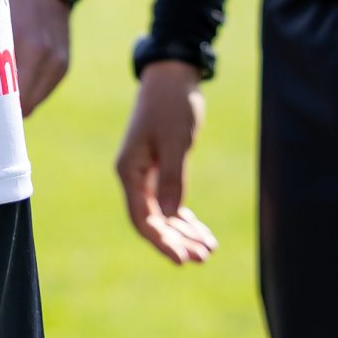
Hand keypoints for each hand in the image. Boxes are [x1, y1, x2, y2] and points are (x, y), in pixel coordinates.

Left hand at [3, 0, 71, 113]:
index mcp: (25, 42)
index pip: (8, 95)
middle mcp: (45, 56)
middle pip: (21, 105)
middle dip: (1, 111)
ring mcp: (57, 62)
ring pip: (32, 102)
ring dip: (15, 103)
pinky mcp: (63, 65)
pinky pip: (42, 92)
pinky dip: (27, 92)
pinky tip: (11, 84)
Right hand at [114, 61, 218, 265]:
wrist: (171, 77)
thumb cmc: (172, 106)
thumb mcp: (175, 142)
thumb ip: (172, 179)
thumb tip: (169, 216)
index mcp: (129, 170)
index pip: (142, 218)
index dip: (161, 242)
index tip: (181, 260)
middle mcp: (133, 175)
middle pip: (152, 220)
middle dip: (177, 241)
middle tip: (203, 258)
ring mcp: (145, 173)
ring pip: (162, 213)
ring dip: (183, 232)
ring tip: (208, 250)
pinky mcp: (159, 168)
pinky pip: (169, 201)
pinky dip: (185, 217)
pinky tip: (202, 231)